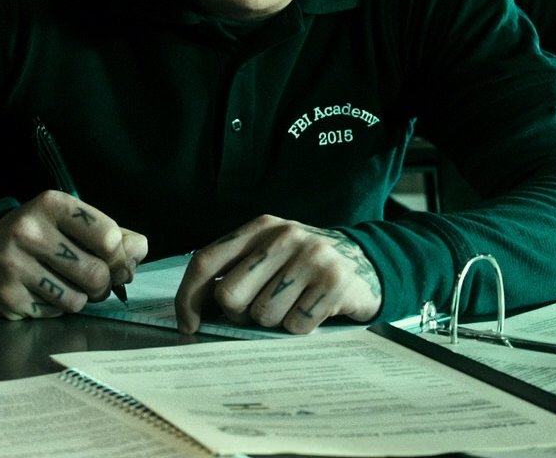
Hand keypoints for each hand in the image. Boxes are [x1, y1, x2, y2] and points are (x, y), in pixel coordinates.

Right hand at [0, 190, 147, 319]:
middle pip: (96, 273)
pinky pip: (54, 313)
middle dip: (103, 284)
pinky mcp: (6, 294)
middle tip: (95, 282)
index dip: (120, 257)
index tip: (116, 262)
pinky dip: (56, 308)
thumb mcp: (75, 224)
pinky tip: (43, 293)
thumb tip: (139, 250)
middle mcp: (28, 230)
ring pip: (76, 299)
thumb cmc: (44, 237)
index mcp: (52, 204)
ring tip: (67, 285)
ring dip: (80, 299)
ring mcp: (13, 263)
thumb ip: (113, 235)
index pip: (108, 237)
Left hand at [175, 216, 380, 335]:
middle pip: (230, 295)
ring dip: (276, 322)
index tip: (188, 324)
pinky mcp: (333, 281)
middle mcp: (283, 236)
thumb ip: (235, 271)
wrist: (367, 263)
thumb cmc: (304, 267)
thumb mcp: (270, 255)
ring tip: (295, 304)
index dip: (189, 297)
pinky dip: (301, 328)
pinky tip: (314, 310)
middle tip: (261, 310)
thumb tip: (195, 313)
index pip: (206, 262)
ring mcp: (310, 257)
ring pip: (263, 315)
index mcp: (259, 227)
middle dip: (240, 314)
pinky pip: (295, 325)